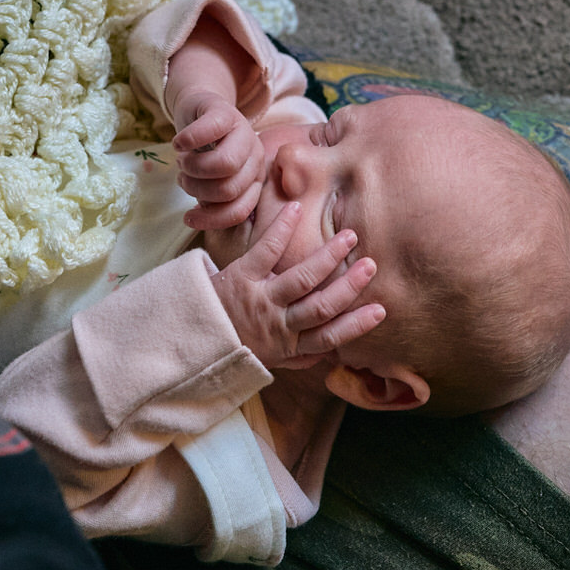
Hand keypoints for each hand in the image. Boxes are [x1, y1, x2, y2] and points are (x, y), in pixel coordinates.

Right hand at [172, 90, 263, 228]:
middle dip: (198, 190)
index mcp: (254, 179)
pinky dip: (187, 141)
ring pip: (224, 165)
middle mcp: (255, 157)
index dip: (212, 219)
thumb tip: (199, 218)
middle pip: (229, 189)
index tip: (188, 218)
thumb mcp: (213, 180)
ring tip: (181, 163)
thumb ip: (213, 200)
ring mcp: (244, 132)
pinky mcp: (225, 111)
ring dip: (192, 168)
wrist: (200, 109)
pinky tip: (178, 144)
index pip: (240, 210)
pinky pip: (209, 130)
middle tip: (183, 179)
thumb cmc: (206, 151)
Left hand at [211, 203, 383, 369]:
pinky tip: (295, 208)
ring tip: (349, 237)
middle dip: (348, 286)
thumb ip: (299, 356)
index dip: (355, 325)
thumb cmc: (235, 348)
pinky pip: (264, 251)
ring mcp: (259, 298)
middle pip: (320, 306)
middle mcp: (277, 324)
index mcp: (288, 346)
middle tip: (370, 265)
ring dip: (326, 257)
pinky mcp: (240, 276)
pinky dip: (280, 229)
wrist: (189, 340)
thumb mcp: (268, 360)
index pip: (328, 338)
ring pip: (299, 279)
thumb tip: (331, 353)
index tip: (381, 310)